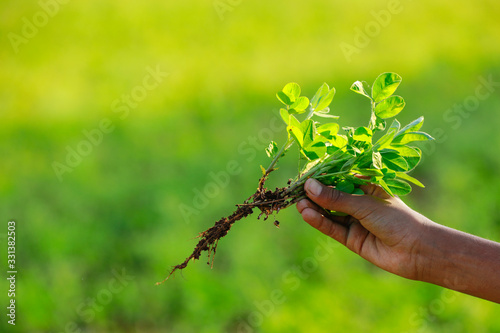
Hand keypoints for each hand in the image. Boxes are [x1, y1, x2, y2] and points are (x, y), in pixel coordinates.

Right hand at [296, 178, 430, 279]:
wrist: (417, 251)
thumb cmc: (397, 218)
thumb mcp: (364, 204)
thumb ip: (336, 198)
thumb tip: (309, 186)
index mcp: (367, 186)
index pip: (339, 179)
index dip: (321, 178)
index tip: (303, 176)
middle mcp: (360, 202)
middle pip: (332, 197)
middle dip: (314, 194)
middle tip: (295, 191)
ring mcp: (355, 221)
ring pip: (330, 213)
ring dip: (315, 208)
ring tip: (299, 203)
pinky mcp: (351, 239)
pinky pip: (332, 228)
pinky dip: (320, 221)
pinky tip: (307, 214)